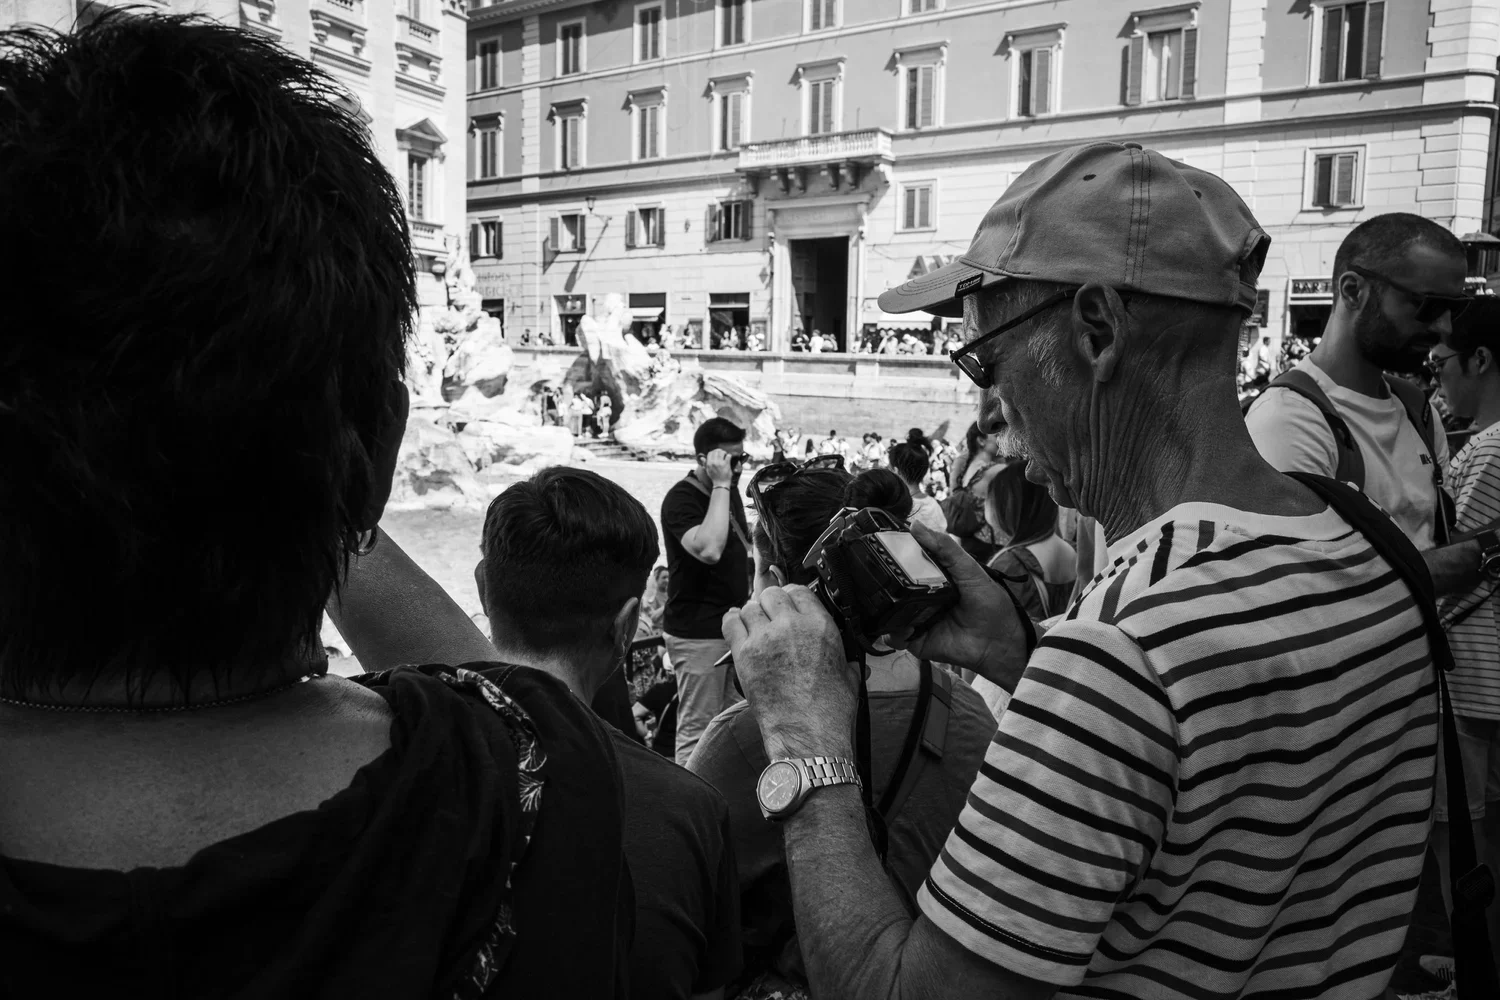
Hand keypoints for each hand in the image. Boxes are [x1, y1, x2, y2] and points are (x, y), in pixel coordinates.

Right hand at [705, 449, 734, 487]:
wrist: (721, 483)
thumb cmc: (714, 477)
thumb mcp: (708, 470)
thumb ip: (705, 463)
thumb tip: (702, 458)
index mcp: (709, 463)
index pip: (710, 453)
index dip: (713, 451)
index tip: (716, 452)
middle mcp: (714, 462)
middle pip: (716, 451)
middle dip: (719, 451)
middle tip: (722, 453)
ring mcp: (720, 463)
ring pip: (722, 452)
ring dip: (724, 452)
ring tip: (725, 455)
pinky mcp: (726, 464)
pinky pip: (728, 456)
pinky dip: (729, 456)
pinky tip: (729, 458)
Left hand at [723, 585, 856, 759]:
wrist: (808, 734)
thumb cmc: (829, 711)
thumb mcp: (849, 677)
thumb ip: (846, 660)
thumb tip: (849, 662)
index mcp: (820, 626)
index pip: (800, 591)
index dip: (792, 597)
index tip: (788, 605)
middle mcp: (791, 626)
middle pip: (772, 594)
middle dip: (771, 603)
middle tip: (771, 615)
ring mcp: (765, 638)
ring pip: (749, 606)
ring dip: (752, 614)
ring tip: (755, 626)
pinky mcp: (744, 654)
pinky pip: (730, 623)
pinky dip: (731, 621)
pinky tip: (736, 625)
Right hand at [887, 521, 1028, 686]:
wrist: (1000, 641)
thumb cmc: (991, 604)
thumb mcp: (970, 569)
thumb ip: (946, 547)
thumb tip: (917, 526)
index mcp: (931, 578)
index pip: (905, 564)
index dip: (893, 556)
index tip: (883, 546)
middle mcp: (921, 597)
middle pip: (892, 588)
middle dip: (883, 582)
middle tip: (883, 576)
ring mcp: (917, 619)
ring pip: (888, 612)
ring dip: (886, 608)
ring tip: (896, 603)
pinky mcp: (916, 640)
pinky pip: (895, 637)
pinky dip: (894, 633)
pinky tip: (907, 627)